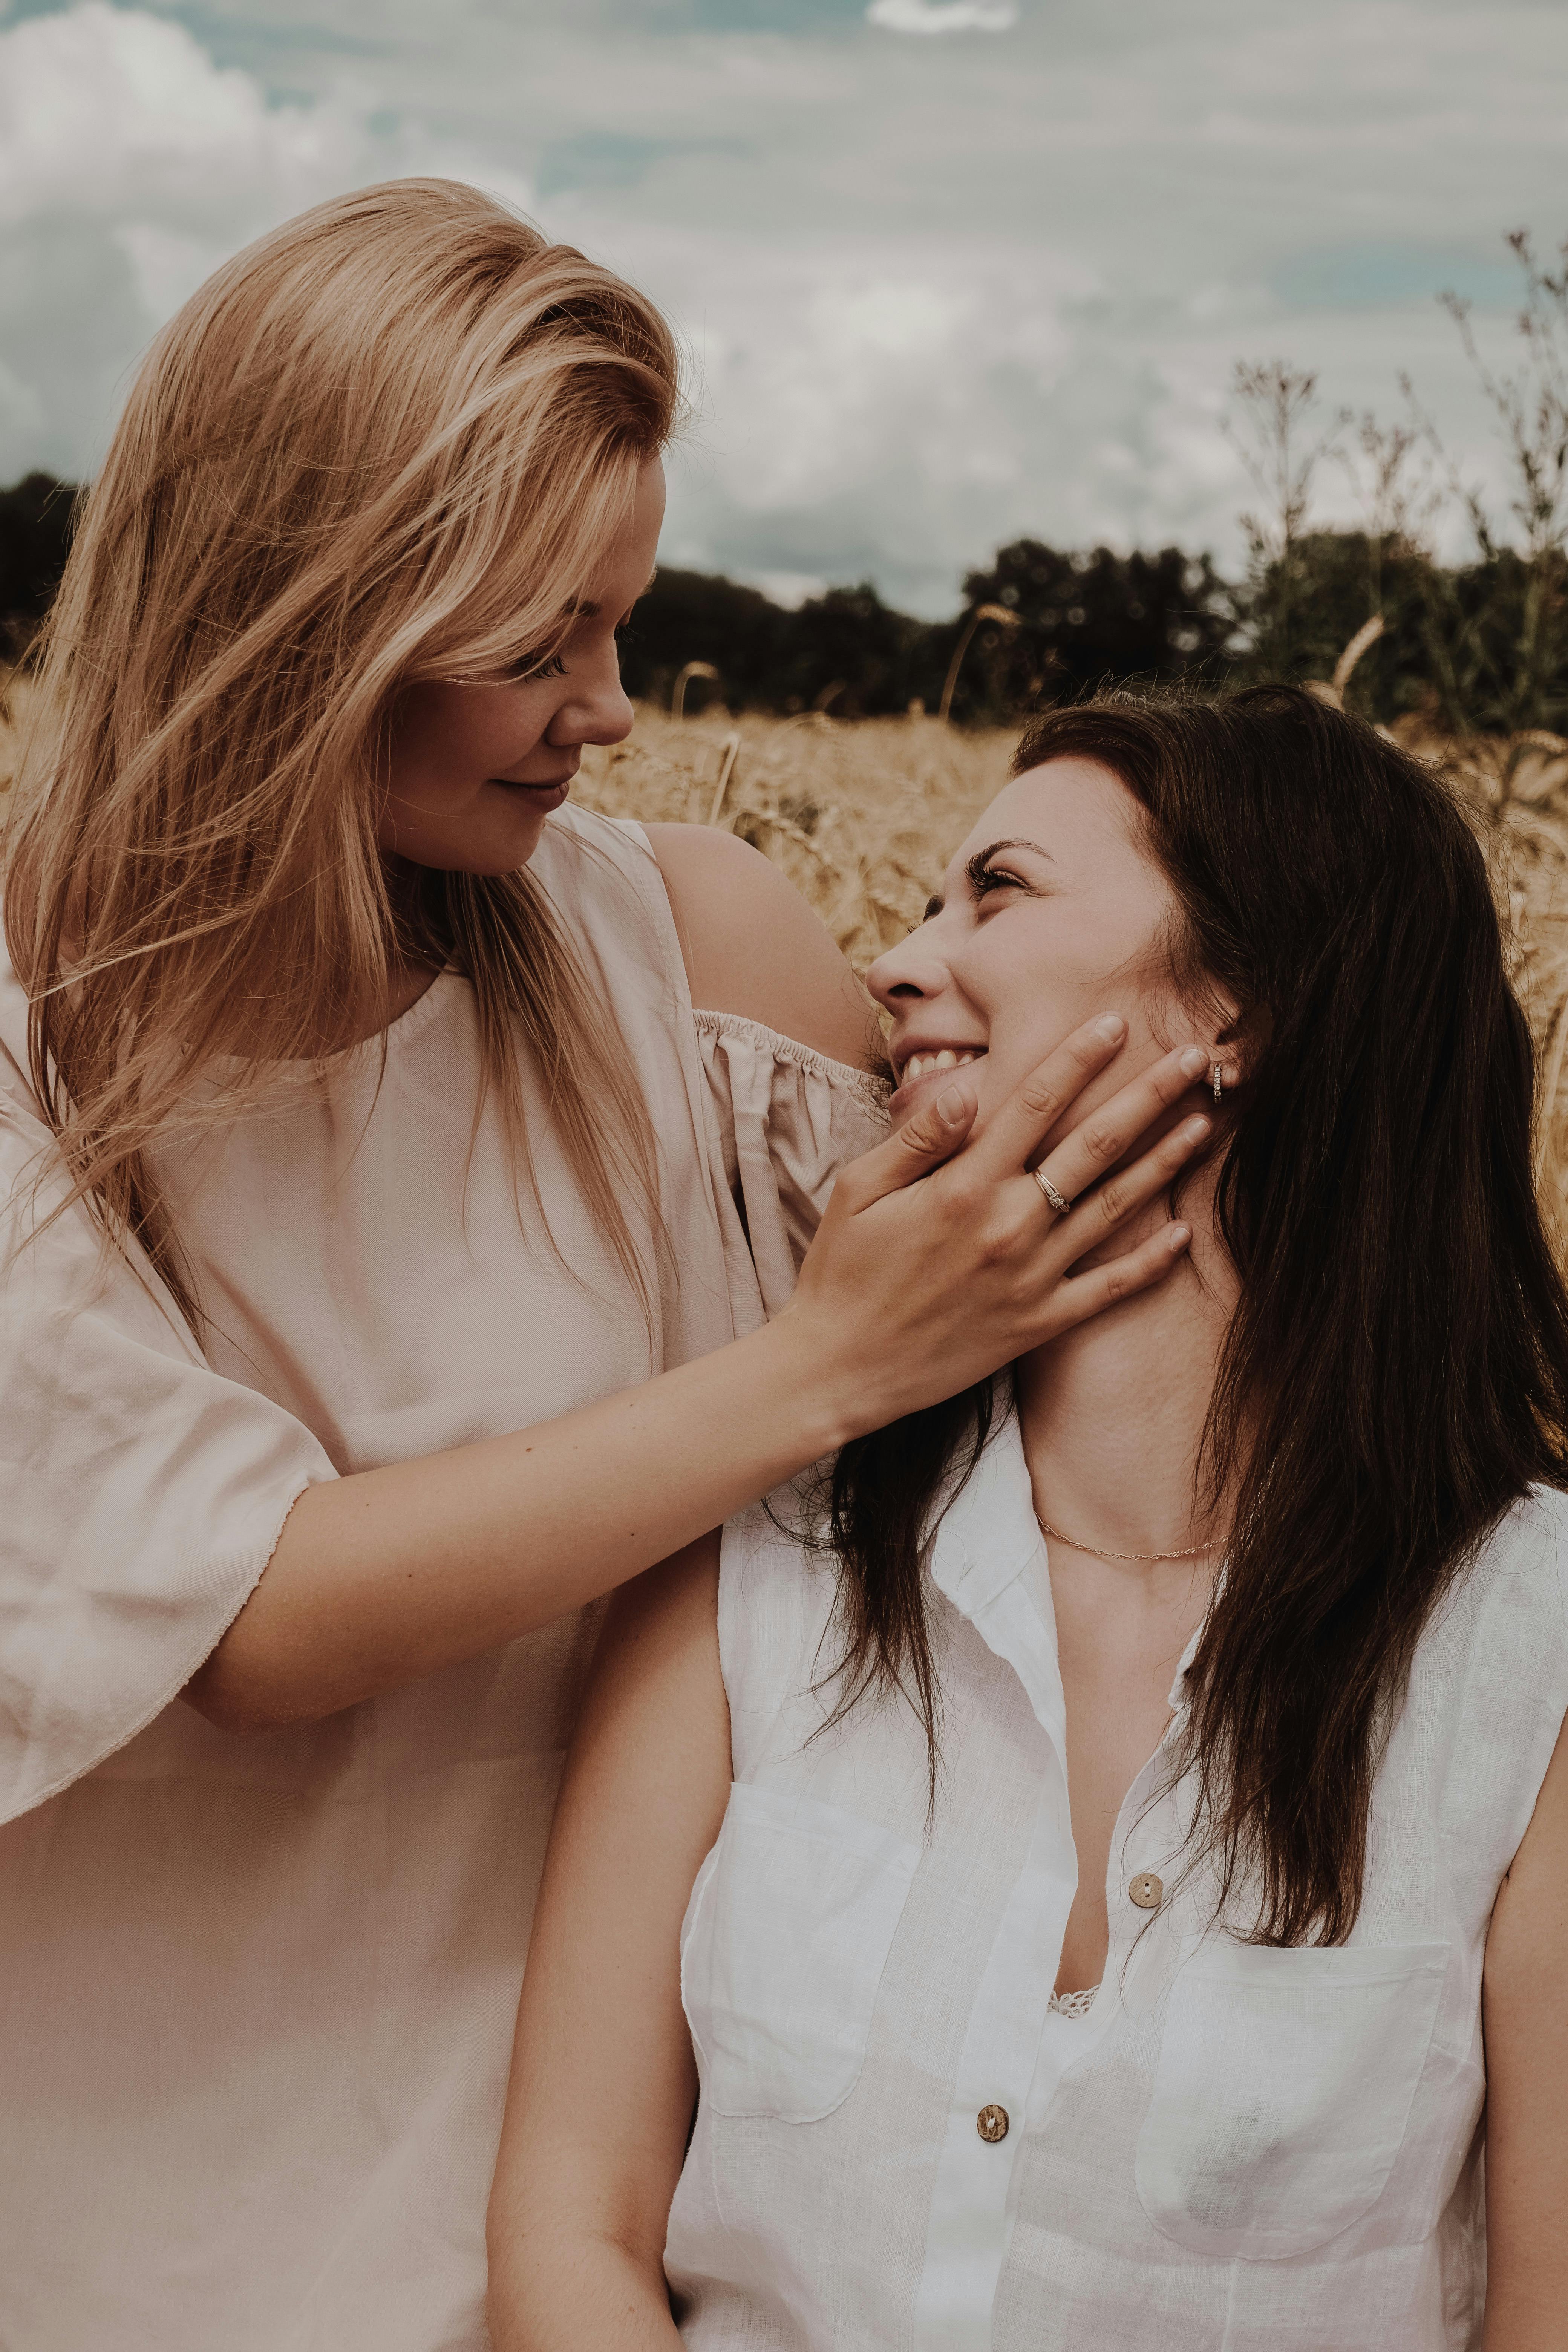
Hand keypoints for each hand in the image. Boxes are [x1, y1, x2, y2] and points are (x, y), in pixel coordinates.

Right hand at [784, 1013, 1211, 1436]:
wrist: (839, 1370)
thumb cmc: (842, 1272)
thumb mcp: (859, 1190)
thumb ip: (919, 1137)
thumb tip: (970, 1090)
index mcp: (963, 1186)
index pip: (1034, 1103)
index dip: (1078, 1057)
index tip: (1116, 1021)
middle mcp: (1008, 1226)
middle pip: (1095, 1145)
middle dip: (1149, 1095)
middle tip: (1193, 1057)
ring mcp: (1031, 1277)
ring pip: (1115, 1207)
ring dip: (1165, 1161)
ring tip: (1205, 1122)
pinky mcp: (1039, 1322)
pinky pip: (1108, 1288)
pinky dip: (1149, 1261)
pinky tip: (1183, 1233)